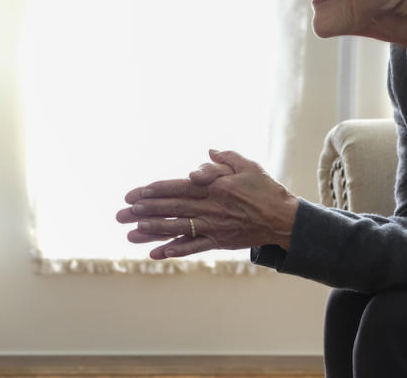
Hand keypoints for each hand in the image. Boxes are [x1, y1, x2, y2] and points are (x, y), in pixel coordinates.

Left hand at [115, 149, 298, 258]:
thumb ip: (225, 159)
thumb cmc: (266, 189)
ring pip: (178, 228)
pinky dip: (175, 250)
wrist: (284, 219)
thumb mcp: (247, 166)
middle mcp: (210, 207)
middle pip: (172, 208)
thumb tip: (208, 153)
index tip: (135, 193)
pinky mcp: (219, 241)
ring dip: (153, 231)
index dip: (155, 190)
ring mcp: (214, 226)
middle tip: (122, 214)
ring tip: (131, 233)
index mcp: (214, 187)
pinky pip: (194, 247)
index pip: (178, 187)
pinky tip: (157, 253)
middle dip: (144, 211)